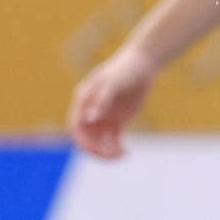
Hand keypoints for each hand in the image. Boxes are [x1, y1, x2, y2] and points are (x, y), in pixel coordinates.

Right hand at [66, 43, 152, 158]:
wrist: (143, 63)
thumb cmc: (125, 70)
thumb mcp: (113, 83)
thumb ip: (100, 101)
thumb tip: (89, 119)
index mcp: (83, 100)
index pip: (75, 125)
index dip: (82, 139)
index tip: (94, 149)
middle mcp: (90, 111)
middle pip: (86, 137)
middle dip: (95, 149)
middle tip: (110, 157)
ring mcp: (104, 117)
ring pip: (99, 142)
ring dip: (107, 152)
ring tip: (121, 155)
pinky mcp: (117, 121)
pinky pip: (113, 141)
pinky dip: (117, 149)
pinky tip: (126, 153)